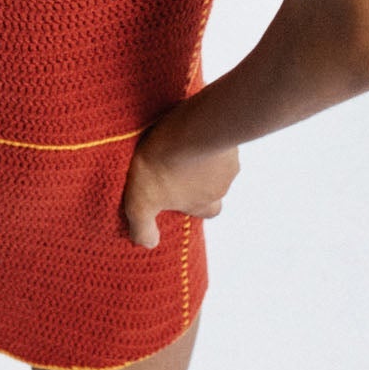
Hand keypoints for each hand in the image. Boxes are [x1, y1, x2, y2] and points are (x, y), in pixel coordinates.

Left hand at [121, 110, 239, 249]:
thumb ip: (143, 227)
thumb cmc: (164, 164)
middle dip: (199, 178)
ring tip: (181, 141)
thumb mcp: (141, 202)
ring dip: (203, 153)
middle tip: (179, 165)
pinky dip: (206, 133)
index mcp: (204, 204)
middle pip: (213, 186)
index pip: (206, 211)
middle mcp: (221, 185)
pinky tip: (190, 125)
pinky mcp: (228, 132)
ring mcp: (228, 159)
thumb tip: (147, 244)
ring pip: (217, 160)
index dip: (193, 204)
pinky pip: (218, 135)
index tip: (177, 193)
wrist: (191, 127)